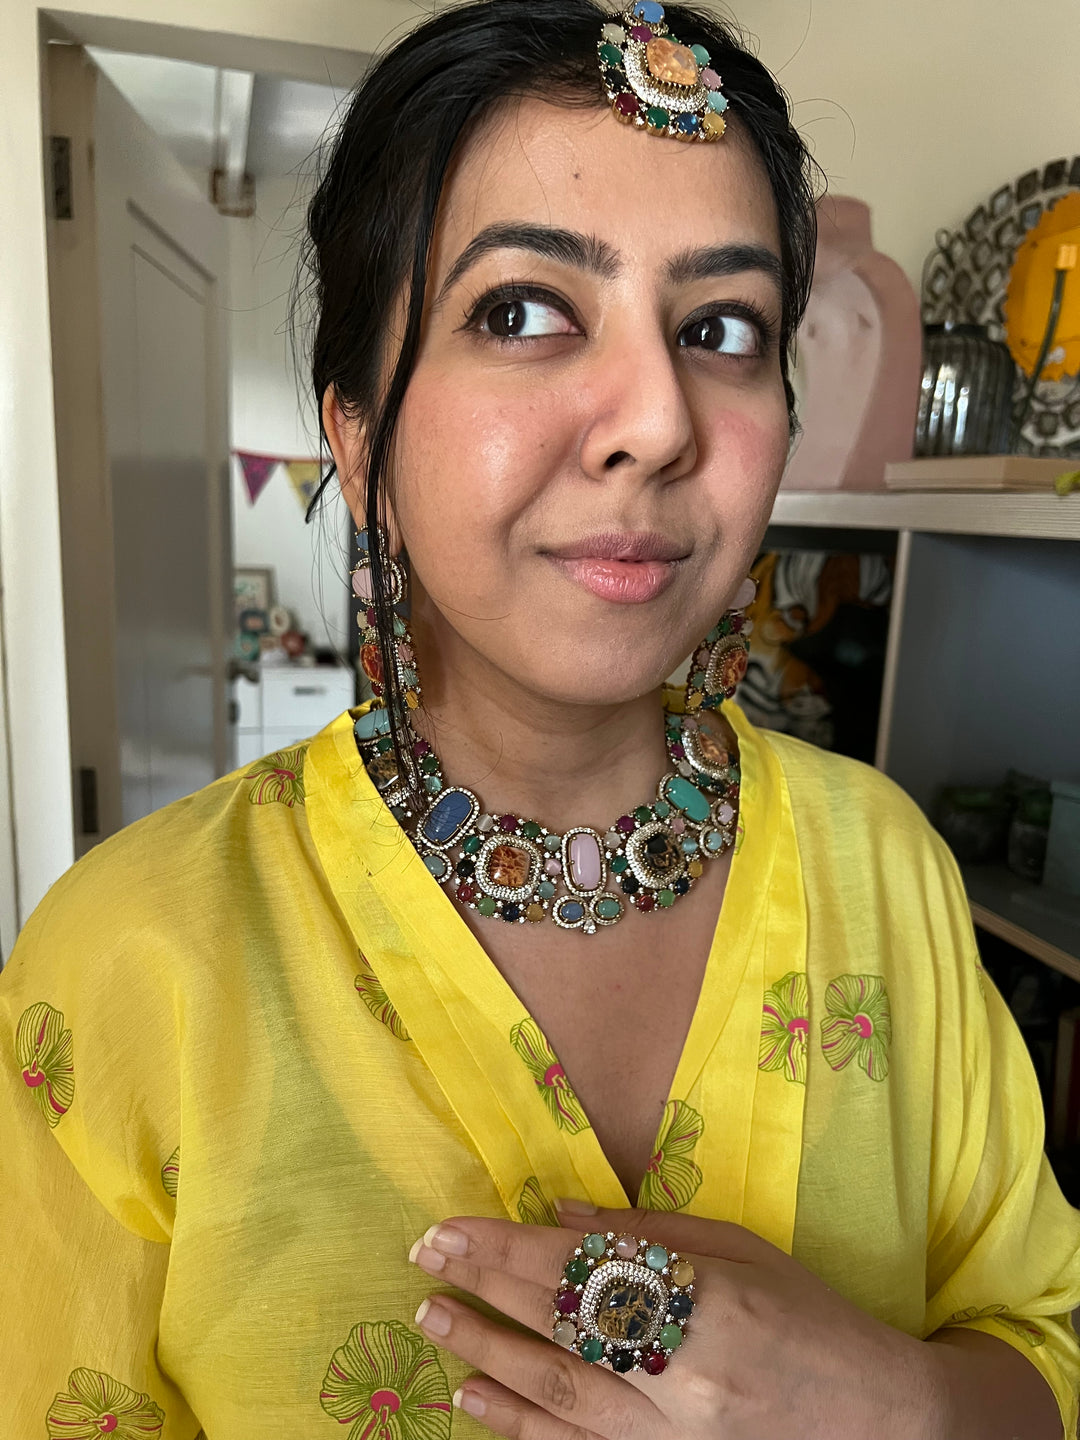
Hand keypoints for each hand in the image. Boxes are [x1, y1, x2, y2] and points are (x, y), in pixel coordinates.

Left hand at [409, 1204, 942, 1439]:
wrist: (877, 1422)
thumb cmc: (812, 1318)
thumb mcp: (742, 1250)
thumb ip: (648, 1234)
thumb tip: (559, 1215)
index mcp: (710, 1307)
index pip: (585, 1273)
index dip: (509, 1249)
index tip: (451, 1228)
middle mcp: (684, 1381)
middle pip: (562, 1331)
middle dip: (485, 1292)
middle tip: (424, 1260)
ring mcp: (672, 1439)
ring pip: (558, 1399)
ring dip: (487, 1357)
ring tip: (432, 1322)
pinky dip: (520, 1429)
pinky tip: (475, 1404)